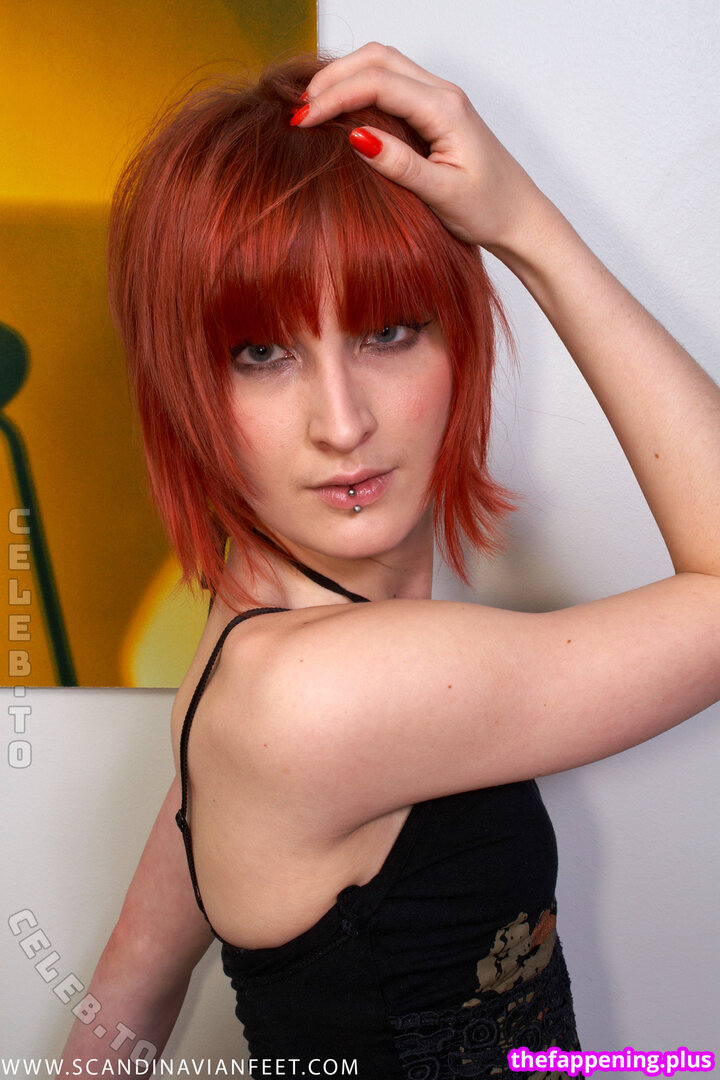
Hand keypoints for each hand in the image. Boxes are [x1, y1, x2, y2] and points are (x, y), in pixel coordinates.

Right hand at [296, 42, 545, 251]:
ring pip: (384, 64)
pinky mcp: (435, 109)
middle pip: (377, 58)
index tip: (301, 121)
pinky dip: (360, 87)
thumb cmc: (488, 209)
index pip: (377, 83)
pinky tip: (341, 112)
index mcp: (445, 109)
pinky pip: (392, 82)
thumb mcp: (442, 194)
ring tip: (313, 108)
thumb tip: (357, 136)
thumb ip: (400, 164)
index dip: (333, 98)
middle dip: (332, 77)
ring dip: (345, 78)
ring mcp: (440, 98)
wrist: (520, 217)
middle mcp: (443, 93)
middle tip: (299, 110)